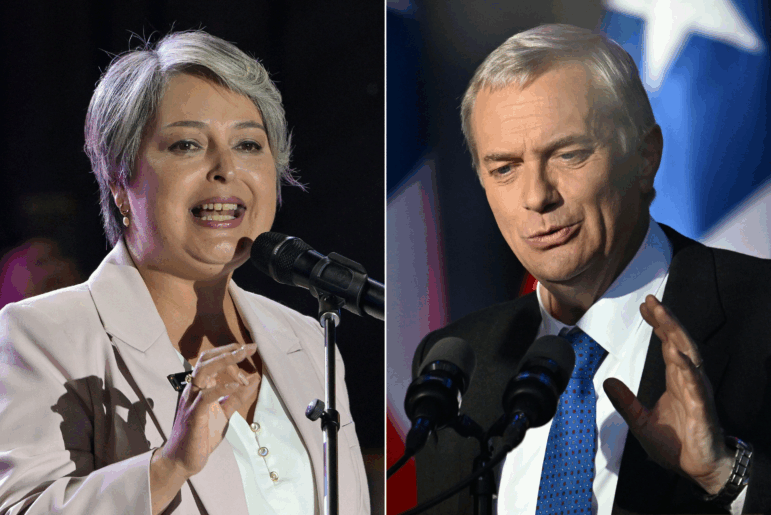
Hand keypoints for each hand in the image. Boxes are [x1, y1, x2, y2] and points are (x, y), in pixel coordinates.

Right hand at [158, 343, 261, 478]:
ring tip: (243, 355)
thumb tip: (254, 379)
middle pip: (206, 359)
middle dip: (229, 350)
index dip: (231, 353)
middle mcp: (193, 390)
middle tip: (249, 347)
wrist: (182, 461)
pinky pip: (206, 396)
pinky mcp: (193, 415)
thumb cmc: (201, 436)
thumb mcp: (224, 412)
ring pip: (203, 370)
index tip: (249, 352)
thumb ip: (237, 397)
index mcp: (200, 387)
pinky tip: (237, 385)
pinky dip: (222, 387)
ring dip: (225, 361)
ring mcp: (191, 401)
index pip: (212, 360)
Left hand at [603, 295, 732, 493]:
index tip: (646, 306)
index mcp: (676, 380)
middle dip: (666, 320)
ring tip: (663, 315)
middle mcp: (688, 380)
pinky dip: (686, 368)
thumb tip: (607, 382)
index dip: (659, 324)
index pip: (668, 344)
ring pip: (688, 355)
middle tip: (652, 300)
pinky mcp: (701, 408)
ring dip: (675, 334)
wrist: (696, 469)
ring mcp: (696, 392)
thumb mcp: (640, 421)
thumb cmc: (676, 445)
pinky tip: (676, 355)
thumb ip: (626, 401)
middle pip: (678, 342)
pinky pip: (694, 384)